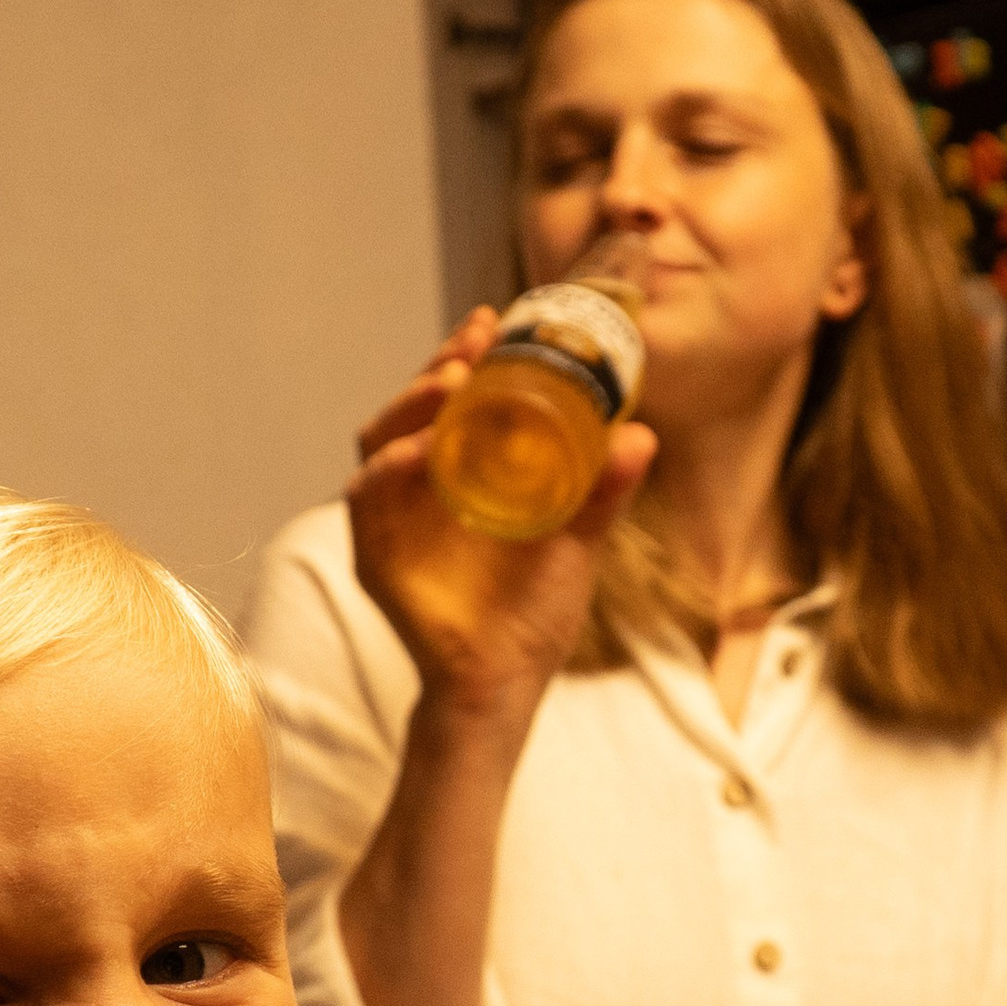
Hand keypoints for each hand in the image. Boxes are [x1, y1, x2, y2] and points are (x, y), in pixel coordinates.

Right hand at [346, 313, 655, 723]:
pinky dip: (389, 469)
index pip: (454, 398)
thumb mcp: (578, 541)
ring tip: (448, 385)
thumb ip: (603, 492)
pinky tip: (420, 452)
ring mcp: (391, 517)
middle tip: (471, 345)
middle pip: (412, 406)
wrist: (504, 683)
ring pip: (380, 438)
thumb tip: (640, 435)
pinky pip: (365, 497)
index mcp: (464, 470)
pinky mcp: (373, 553)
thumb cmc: (533, 613)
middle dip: (437, 367)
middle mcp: (420, 484)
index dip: (465, 354)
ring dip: (410, 405)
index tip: (491, 321)